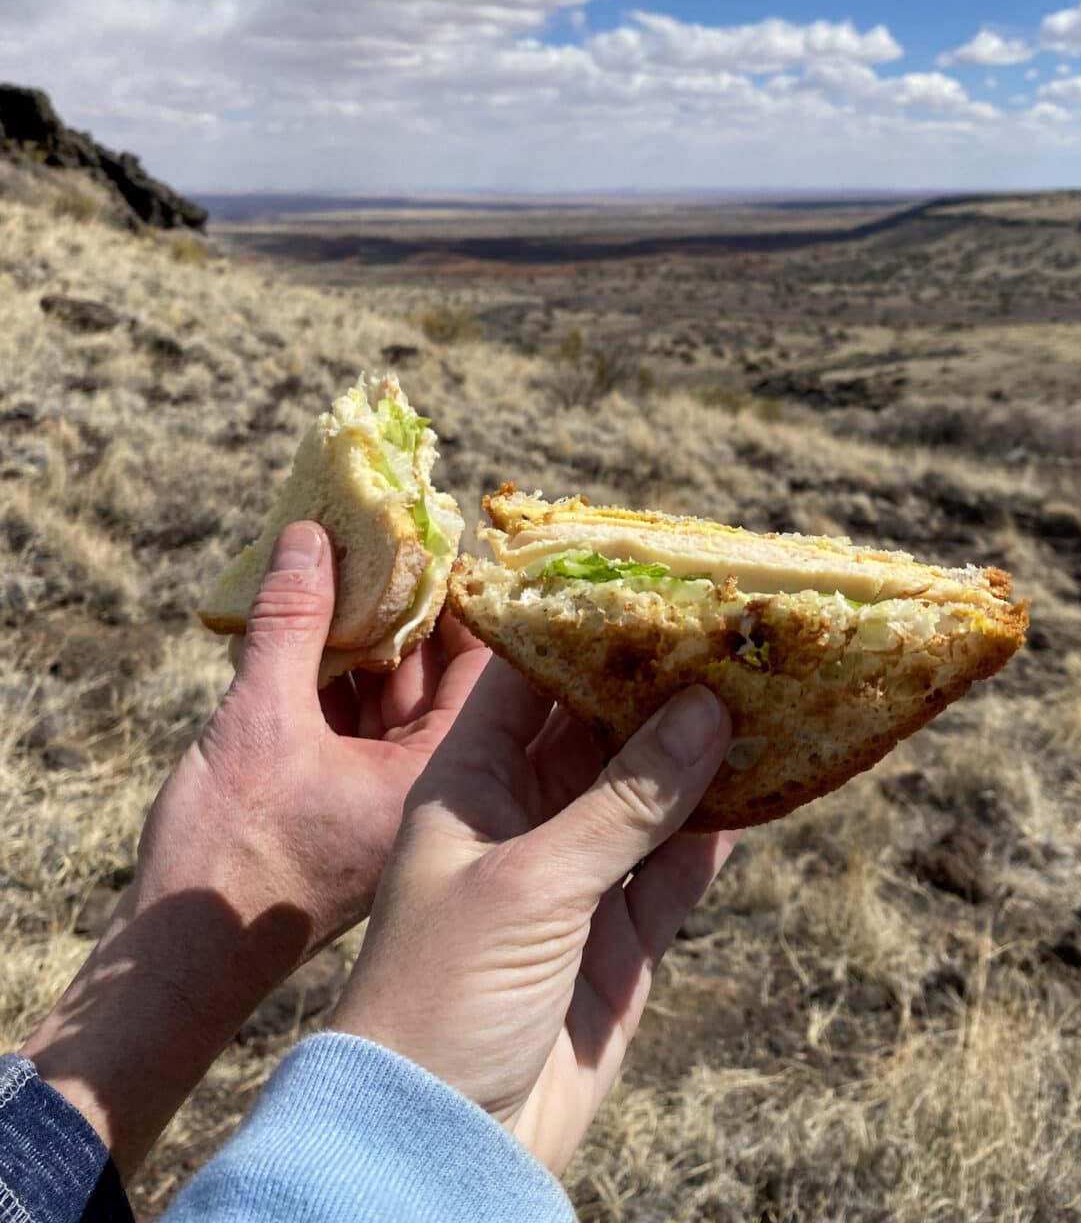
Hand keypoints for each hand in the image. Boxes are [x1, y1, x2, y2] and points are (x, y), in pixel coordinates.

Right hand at [25, 522, 487, 1175]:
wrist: (176, 964)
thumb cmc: (232, 864)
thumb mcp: (261, 722)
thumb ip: (292, 624)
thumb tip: (311, 536)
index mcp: (446, 783)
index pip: (490, 672)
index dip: (475, 600)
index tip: (456, 537)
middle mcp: (432, 790)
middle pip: (445, 675)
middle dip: (420, 606)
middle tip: (401, 531)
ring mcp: (389, 797)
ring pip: (397, 693)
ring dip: (377, 632)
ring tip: (356, 555)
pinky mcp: (349, 802)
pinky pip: (362, 717)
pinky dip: (345, 670)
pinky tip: (321, 614)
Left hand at [332, 658, 736, 1175]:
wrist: (439, 1142)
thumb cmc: (445, 994)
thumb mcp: (531, 883)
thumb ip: (623, 800)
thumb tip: (706, 706)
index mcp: (472, 784)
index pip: (529, 680)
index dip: (585, 629)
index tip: (653, 584)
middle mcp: (524, 818)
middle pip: (601, 730)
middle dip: (660, 686)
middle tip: (734, 633)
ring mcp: (575, 877)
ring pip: (649, 793)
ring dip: (701, 751)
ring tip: (765, 692)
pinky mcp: (618, 937)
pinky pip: (676, 865)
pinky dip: (717, 830)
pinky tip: (763, 784)